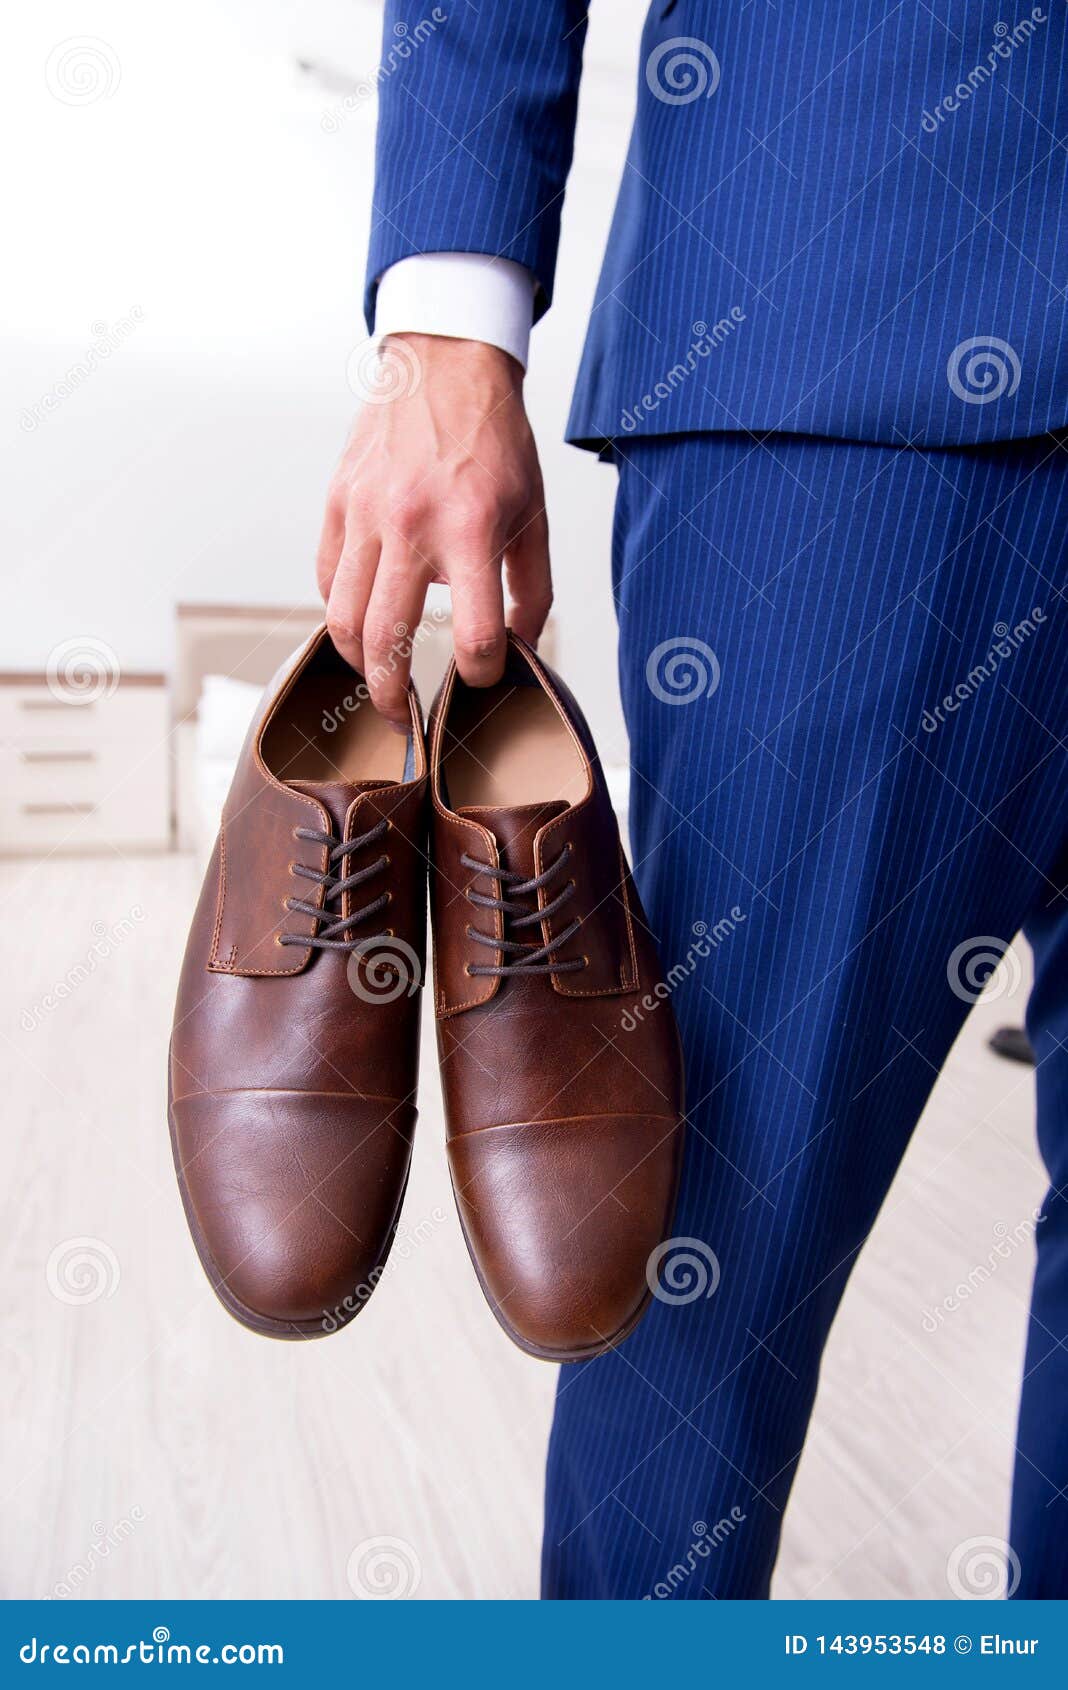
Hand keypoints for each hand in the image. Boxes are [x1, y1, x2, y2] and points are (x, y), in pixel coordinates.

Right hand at [317, 333, 550, 729]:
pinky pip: (326, 578)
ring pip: (341, 617)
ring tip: (374, 679)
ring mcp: (366, 513)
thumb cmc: (494, 441)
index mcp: (471, 530)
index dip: (482, 673)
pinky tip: (361, 621)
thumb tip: (521, 651)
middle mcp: (411, 524)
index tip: (482, 678)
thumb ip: (531, 591)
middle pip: (385, 640)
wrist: (444, 364)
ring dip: (355, 663)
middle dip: (391, 697)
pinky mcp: (338, 503)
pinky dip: (339, 611)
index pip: (475, 635)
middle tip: (400, 721)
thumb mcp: (534, 515)